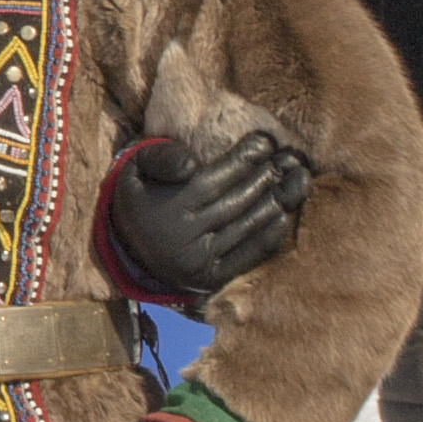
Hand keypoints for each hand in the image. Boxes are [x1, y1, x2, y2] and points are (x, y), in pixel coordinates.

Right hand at [104, 128, 307, 299]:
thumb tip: (193, 164)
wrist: (125, 252)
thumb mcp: (132, 169)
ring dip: (277, 201)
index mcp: (168, 207)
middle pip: (238, 199)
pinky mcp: (209, 279)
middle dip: (268, 176)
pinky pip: (247, 256)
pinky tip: (283, 216)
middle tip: (292, 158)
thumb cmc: (138, 199)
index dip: (245, 157)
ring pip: (246, 225)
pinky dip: (267, 236)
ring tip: (297, 180)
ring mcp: (199, 260)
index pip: (217, 176)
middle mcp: (184, 236)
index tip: (266, 142)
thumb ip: (160, 156)